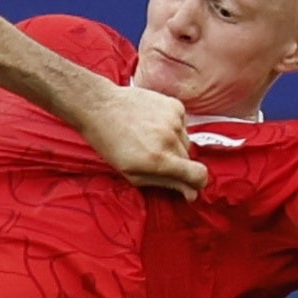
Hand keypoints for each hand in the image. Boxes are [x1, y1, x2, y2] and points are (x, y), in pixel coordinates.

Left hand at [82, 80, 206, 197]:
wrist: (99, 107)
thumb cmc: (109, 142)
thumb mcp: (131, 173)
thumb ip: (165, 183)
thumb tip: (191, 192)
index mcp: (158, 159)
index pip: (198, 175)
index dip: (198, 182)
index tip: (193, 184)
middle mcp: (170, 139)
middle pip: (188, 159)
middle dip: (176, 162)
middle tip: (152, 155)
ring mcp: (174, 120)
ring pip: (186, 141)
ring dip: (173, 143)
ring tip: (149, 137)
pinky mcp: (174, 105)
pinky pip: (183, 123)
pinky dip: (172, 126)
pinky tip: (152, 124)